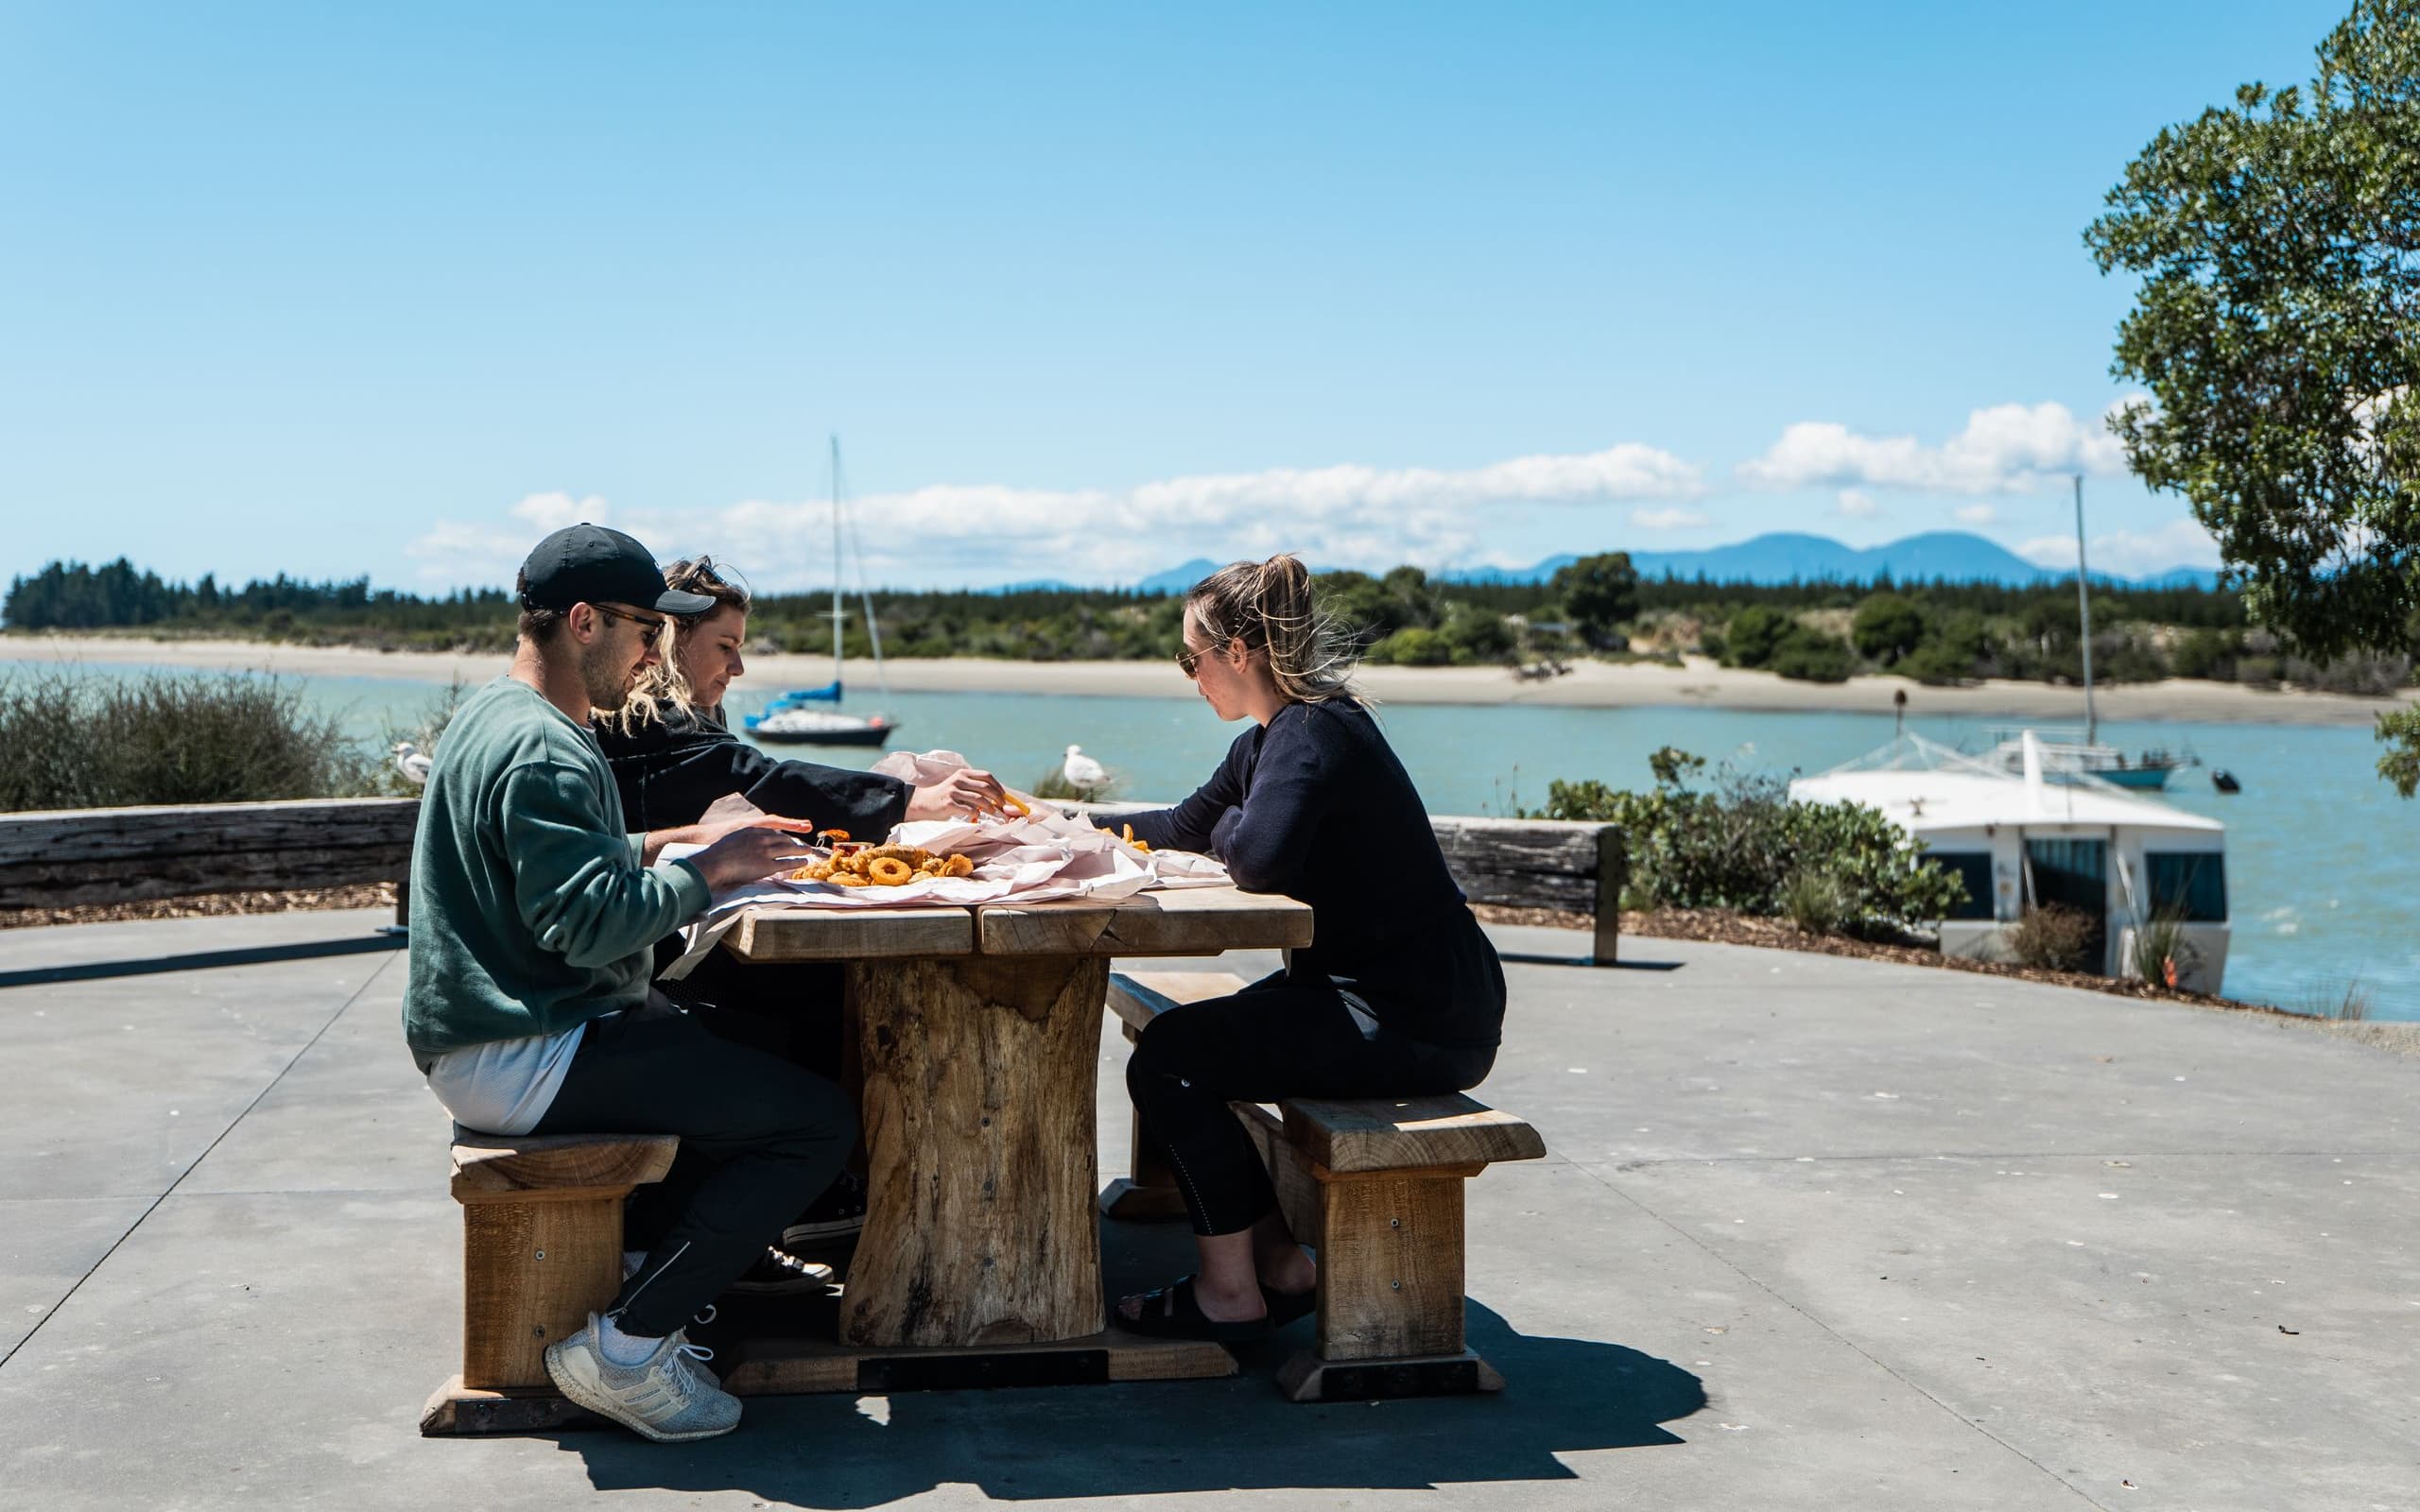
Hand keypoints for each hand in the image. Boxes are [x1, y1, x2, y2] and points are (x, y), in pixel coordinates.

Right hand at [686, 824, 802, 890]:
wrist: (714, 862)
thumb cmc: (718, 852)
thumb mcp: (732, 838)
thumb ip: (743, 839)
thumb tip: (744, 845)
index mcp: (753, 830)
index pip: (772, 830)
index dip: (782, 834)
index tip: (788, 836)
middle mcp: (762, 838)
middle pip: (783, 839)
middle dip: (795, 841)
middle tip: (803, 844)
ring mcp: (765, 851)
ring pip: (789, 849)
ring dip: (801, 850)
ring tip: (808, 852)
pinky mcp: (767, 865)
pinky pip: (787, 863)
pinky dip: (797, 862)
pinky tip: (803, 862)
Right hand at [905, 766, 1009, 822]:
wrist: (924, 802)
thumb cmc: (946, 795)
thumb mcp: (958, 784)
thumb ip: (973, 786)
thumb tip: (996, 794)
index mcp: (963, 773)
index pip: (986, 776)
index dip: (998, 785)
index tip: (1003, 795)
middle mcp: (958, 780)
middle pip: (985, 787)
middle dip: (997, 797)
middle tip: (1001, 806)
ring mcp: (953, 791)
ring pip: (979, 799)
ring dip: (989, 807)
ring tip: (992, 812)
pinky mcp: (949, 804)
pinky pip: (969, 809)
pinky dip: (977, 814)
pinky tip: (978, 816)